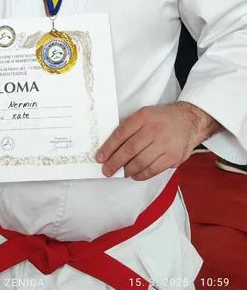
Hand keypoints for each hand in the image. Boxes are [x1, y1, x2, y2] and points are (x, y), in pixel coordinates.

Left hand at [96, 102, 219, 180]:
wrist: (189, 121)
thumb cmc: (162, 119)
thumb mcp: (145, 114)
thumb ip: (131, 127)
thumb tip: (112, 147)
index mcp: (144, 116)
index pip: (121, 133)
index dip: (109, 147)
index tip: (100, 157)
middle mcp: (154, 129)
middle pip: (129, 149)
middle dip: (115, 162)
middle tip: (106, 170)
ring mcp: (164, 144)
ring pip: (140, 161)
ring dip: (127, 170)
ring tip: (121, 172)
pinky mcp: (172, 157)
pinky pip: (153, 170)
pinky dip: (141, 175)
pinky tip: (135, 175)